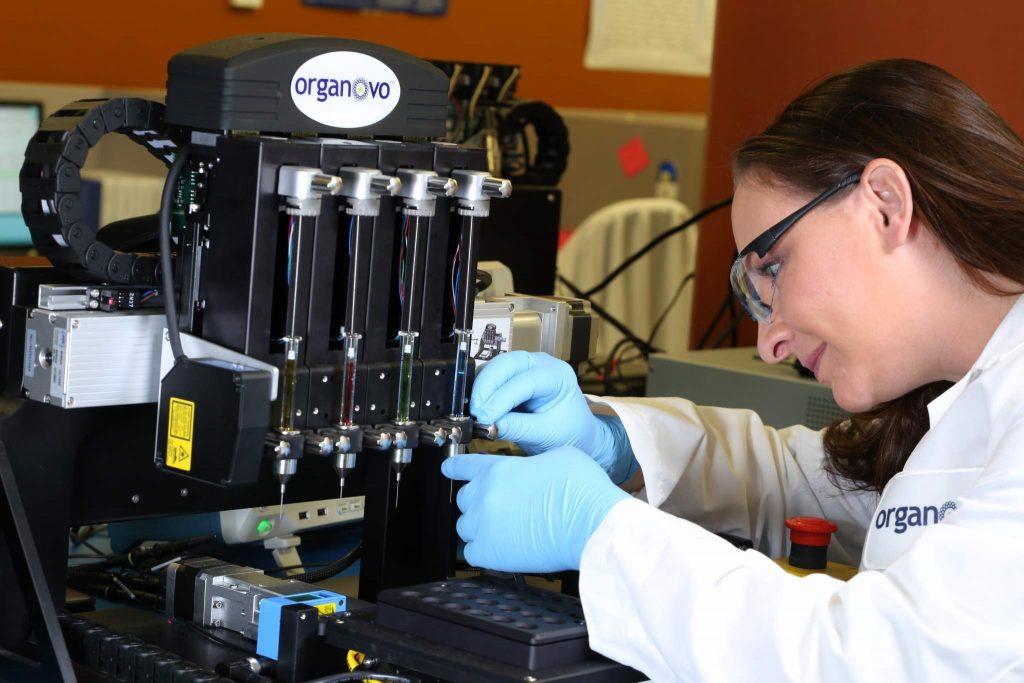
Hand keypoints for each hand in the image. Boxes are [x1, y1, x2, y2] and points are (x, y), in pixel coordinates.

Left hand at [441, 447, 629, 572]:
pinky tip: (500, 548)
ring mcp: (483, 525)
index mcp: (497, 469)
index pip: (462, 465)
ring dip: (479, 527)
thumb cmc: (581, 489)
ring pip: (465, 527)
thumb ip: (530, 463)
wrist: (591, 522)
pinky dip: (483, 551)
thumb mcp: (556, 456)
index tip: (448, 469)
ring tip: (503, 529)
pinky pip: (471, 553)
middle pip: (462, 499)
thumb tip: (530, 472)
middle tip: (500, 507)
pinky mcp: (490, 553)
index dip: (454, 467)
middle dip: (478, 501)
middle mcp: (484, 495)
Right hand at [470, 351, 636, 482]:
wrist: (575, 435)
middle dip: (486, 387)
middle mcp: (542, 364)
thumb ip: (516, 428)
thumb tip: (485, 424)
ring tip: (474, 413)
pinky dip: (481, 390)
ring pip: (494, 367)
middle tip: (475, 412)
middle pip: (506, 364)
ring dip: (481, 388)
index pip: (526, 380)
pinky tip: (477, 408)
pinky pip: (490, 376)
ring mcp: (525, 367)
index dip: (502, 398)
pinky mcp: (511, 376)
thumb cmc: (570, 433)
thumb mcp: (546, 434)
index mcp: (559, 376)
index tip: (484, 416)